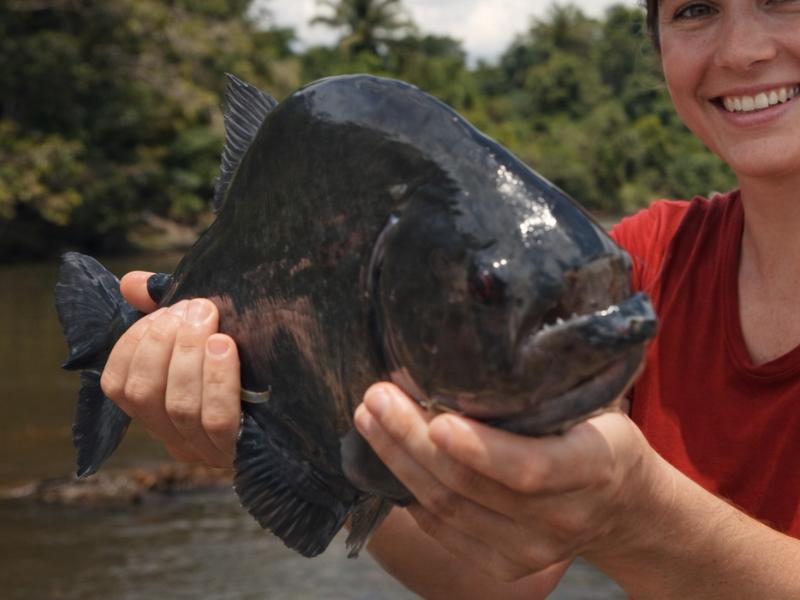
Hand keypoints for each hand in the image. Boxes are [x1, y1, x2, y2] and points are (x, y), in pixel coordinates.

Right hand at [100, 271, 241, 466]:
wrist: (314, 403)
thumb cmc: (254, 362)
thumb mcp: (208, 334)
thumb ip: (167, 310)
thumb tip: (129, 283)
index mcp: (160, 410)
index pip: (119, 385)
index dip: (133, 343)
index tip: (166, 311)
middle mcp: (176, 437)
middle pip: (144, 393)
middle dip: (163, 340)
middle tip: (196, 307)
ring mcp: (208, 450)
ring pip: (179, 406)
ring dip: (189, 353)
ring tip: (210, 318)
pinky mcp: (241, 453)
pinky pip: (217, 420)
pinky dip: (216, 378)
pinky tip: (226, 347)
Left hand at [354, 383, 670, 581]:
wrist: (625, 508)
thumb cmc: (600, 436)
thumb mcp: (592, 405)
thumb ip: (541, 392)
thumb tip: (468, 347)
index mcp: (593, 468)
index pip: (531, 468)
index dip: (478, 448)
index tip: (434, 418)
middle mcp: (561, 518)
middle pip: (470, 487)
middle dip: (412, 440)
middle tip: (376, 398)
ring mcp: (532, 551)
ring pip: (446, 510)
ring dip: (399, 462)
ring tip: (369, 420)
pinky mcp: (505, 566)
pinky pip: (443, 530)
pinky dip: (409, 491)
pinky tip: (388, 457)